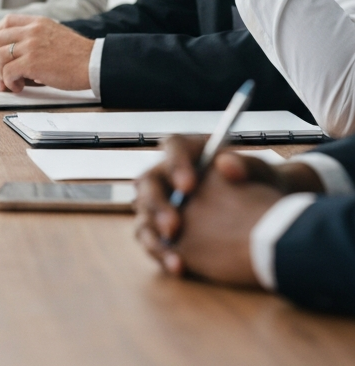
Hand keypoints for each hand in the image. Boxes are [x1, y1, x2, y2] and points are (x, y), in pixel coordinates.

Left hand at [0, 15, 92, 91]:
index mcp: (37, 22)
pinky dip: (8, 82)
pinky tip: (18, 86)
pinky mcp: (32, 62)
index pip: (5, 22)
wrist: (94, 63)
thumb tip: (15, 53)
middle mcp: (31, 30)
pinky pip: (7, 72)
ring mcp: (31, 45)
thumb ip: (35, 37)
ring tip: (9, 81)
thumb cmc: (77, 55)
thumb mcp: (54, 34)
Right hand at [135, 135, 323, 285]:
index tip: (188, 186)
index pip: (173, 146)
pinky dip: (161, 253)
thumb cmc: (260, 187)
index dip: (175, 164)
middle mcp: (168, 174)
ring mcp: (163, 202)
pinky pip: (152, 239)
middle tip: (174, 226)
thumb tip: (226, 164)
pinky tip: (176, 267)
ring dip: (153, 234)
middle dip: (157, 205)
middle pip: (148, 182)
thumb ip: (246, 165)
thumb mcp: (260, 173)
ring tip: (172, 254)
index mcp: (189, 151)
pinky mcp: (165, 230)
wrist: (268, 217)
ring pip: (144, 213)